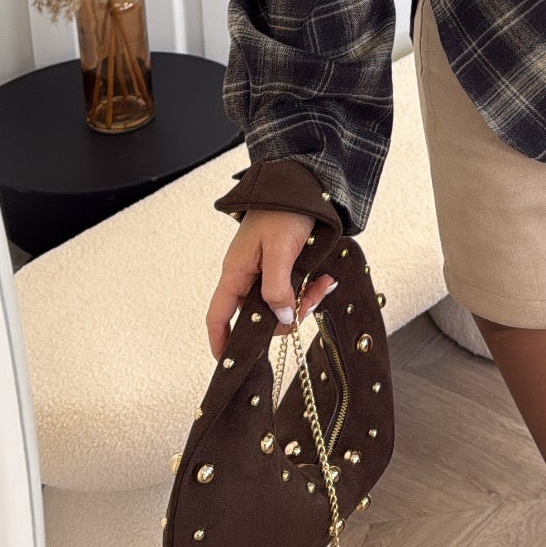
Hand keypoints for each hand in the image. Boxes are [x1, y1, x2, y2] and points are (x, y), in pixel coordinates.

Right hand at [205, 208, 337, 361]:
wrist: (303, 183)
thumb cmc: (283, 210)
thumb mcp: (280, 251)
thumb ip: (277, 288)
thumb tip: (280, 319)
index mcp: (236, 272)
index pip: (218, 316)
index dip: (220, 341)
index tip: (228, 363)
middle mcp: (248, 276)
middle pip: (258, 316)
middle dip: (285, 317)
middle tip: (309, 303)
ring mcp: (266, 272)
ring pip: (281, 305)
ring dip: (304, 302)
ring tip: (323, 284)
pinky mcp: (285, 267)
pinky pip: (295, 290)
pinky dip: (311, 290)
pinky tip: (326, 279)